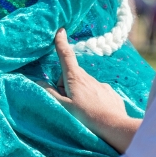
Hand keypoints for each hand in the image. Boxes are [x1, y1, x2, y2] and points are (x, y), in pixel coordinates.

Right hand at [40, 28, 139, 152]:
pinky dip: (93, 98)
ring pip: (85, 84)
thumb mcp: (63, 106)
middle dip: (66, 84)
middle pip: (72, 75)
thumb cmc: (86, 116)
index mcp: (75, 78)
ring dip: (80, 92)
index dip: (61, 42)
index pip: (65, 56)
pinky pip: (98, 91)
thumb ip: (50, 93)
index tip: (60, 29)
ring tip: (83, 110)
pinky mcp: (111, 93)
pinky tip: (96, 110)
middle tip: (68, 102)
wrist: (115, 127)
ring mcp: (102, 85)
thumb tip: (39, 81)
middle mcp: (89, 78)